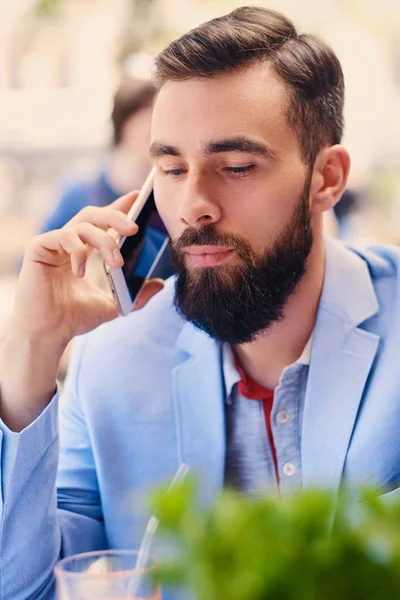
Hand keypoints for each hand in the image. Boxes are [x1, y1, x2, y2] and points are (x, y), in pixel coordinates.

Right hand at [11, 191, 161, 346]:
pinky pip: (62, 236)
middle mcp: (67, 243)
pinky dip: (77, 250)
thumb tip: (160, 284)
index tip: (137, 197)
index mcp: (83, 251)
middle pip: (93, 215)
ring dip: (103, 240)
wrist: (49, 334)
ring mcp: (52, 244)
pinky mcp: (38, 248)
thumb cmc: (74, 319)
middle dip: (116, 216)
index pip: (102, 222)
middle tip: (134, 228)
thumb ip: (136, 295)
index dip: (118, 207)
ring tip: (115, 262)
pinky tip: (80, 271)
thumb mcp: (113, 306)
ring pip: (82, 225)